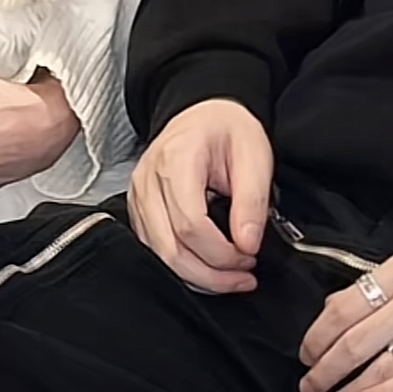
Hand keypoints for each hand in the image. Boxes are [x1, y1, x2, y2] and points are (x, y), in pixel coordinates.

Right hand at [128, 99, 272, 291]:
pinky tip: (209, 267)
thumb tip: (247, 244)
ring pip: (159, 255)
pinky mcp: (139, 211)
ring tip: (231, 276)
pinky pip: (155, 250)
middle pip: (170, 248)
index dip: (222, 252)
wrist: (203, 114)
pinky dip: (183, 266)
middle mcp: (148, 181)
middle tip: (244, 277)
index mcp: (176, 161)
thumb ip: (251, 201)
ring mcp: (138, 197)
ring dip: (197, 275)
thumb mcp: (254, 156)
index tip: (250, 256)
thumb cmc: (227, 130)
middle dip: (210, 274)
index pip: (190, 224)